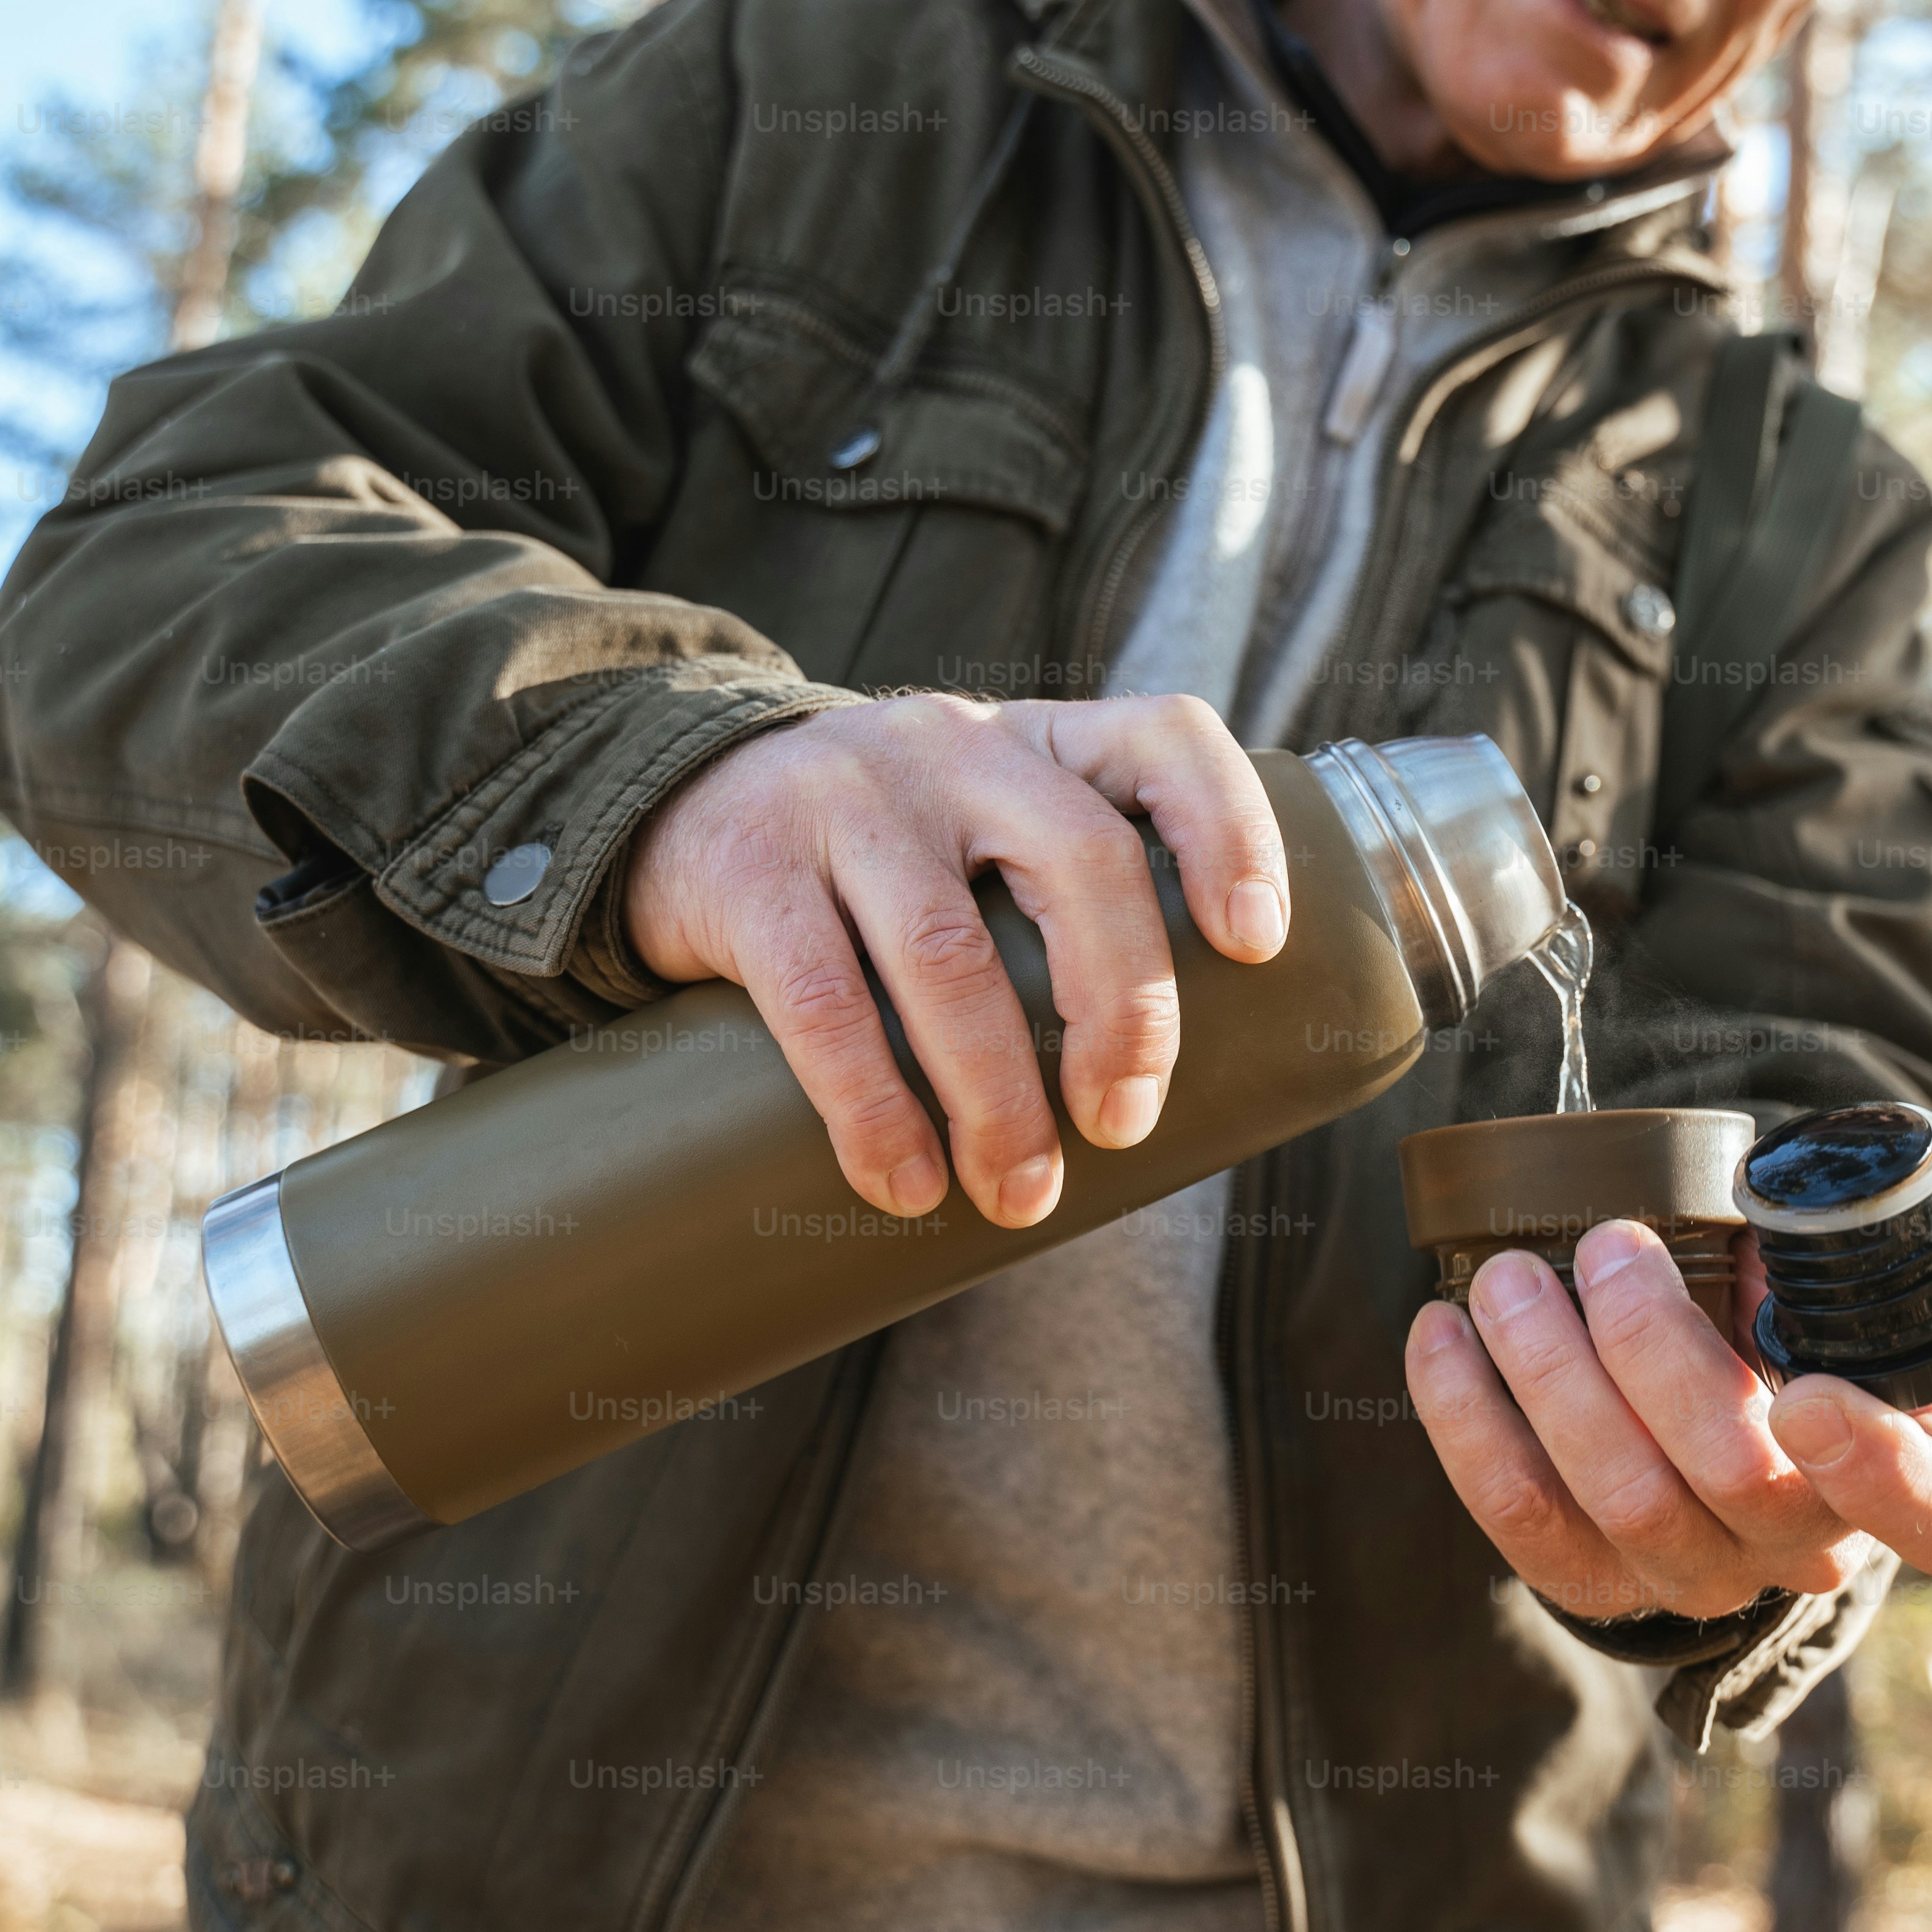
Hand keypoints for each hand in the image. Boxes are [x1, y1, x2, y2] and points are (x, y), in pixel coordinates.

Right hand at [624, 694, 1285, 1226]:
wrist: (673, 808)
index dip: (1231, 832)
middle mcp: (955, 747)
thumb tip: (1154, 1095)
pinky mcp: (750, 868)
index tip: (1258, 945)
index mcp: (1039, 743)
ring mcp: (847, 796)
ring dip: (997, 1096)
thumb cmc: (878, 865)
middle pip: (1081, 859)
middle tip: (1122, 1125)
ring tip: (1018, 1192)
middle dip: (1124, 1010)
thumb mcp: (979, 838)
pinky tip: (901, 1182)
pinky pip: (823, 1001)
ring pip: (950, 952)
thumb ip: (1060, 907)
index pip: (1167, 739)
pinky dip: (874, 1110)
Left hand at [1404, 1173, 1931, 1621]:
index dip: (1871, 1468)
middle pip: (1733, 1478)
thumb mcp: (1891, 1298)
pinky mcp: (1597, 1585)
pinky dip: (1466, 1423)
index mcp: (1925, 1489)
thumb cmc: (1823, 1341)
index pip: (1926, 1514)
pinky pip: (1521, 1521)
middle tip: (1605, 1246)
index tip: (1806, 1390)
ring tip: (1506, 1277)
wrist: (1746, 1430)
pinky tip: (1438, 1335)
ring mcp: (1700, 1579)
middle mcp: (1811, 1552)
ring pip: (1618, 1500)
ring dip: (1548, 1375)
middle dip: (1652, 1350)